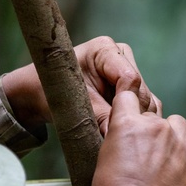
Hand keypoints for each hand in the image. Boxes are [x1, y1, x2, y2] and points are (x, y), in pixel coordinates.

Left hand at [0, 36, 160, 134]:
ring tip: (117, 135)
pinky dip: (136, 121)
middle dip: (131, 114)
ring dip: (135, 120)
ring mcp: (127, 71)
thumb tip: (117, 136)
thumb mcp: (74, 104)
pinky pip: (144, 107)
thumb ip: (99, 117)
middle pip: (141, 90)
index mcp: (105, 48)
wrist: (39, 93)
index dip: (126, 103)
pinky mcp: (130, 88)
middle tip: (115, 135)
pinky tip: (122, 132)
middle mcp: (121, 56)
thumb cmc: (52, 92)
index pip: (130, 78)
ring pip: (146, 100)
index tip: (115, 124)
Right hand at [91, 91, 185, 185]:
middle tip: (139, 157)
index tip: (126, 111)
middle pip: (151, 117)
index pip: (127, 96)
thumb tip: (128, 137)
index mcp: (127, 123)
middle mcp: (155, 126)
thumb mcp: (102, 158)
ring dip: (171, 134)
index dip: (126, 105)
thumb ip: (118, 138)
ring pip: (177, 123)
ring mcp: (177, 141)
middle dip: (146, 132)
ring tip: (163, 154)